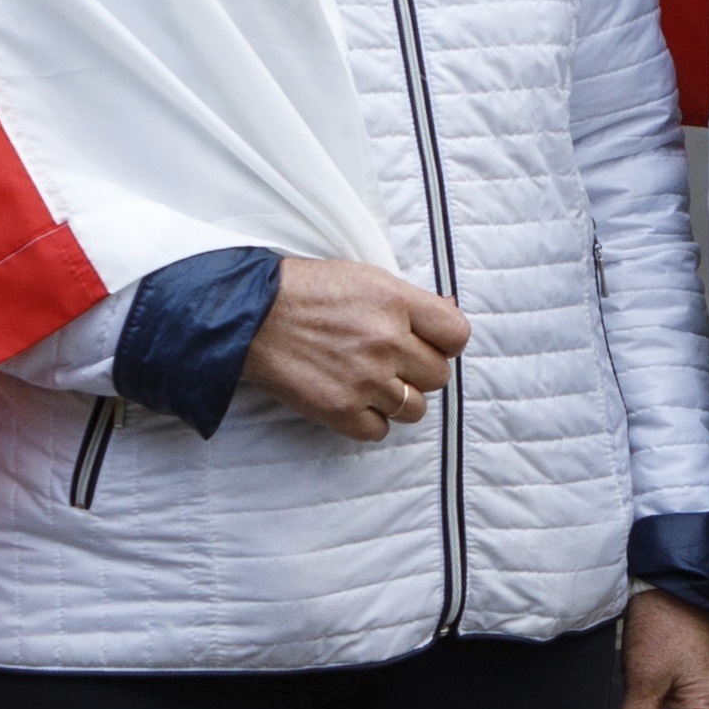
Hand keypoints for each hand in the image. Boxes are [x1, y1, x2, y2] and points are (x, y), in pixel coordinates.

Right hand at [243, 254, 468, 438]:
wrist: (251, 317)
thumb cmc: (306, 292)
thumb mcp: (364, 277)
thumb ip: (408, 300)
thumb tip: (448, 311)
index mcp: (395, 302)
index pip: (457, 334)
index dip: (446, 342)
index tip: (430, 343)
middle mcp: (386, 342)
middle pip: (438, 376)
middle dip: (419, 371)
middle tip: (392, 362)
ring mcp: (365, 379)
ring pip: (413, 408)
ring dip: (397, 399)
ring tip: (371, 381)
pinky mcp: (341, 410)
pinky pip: (379, 430)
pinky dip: (369, 420)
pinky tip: (352, 398)